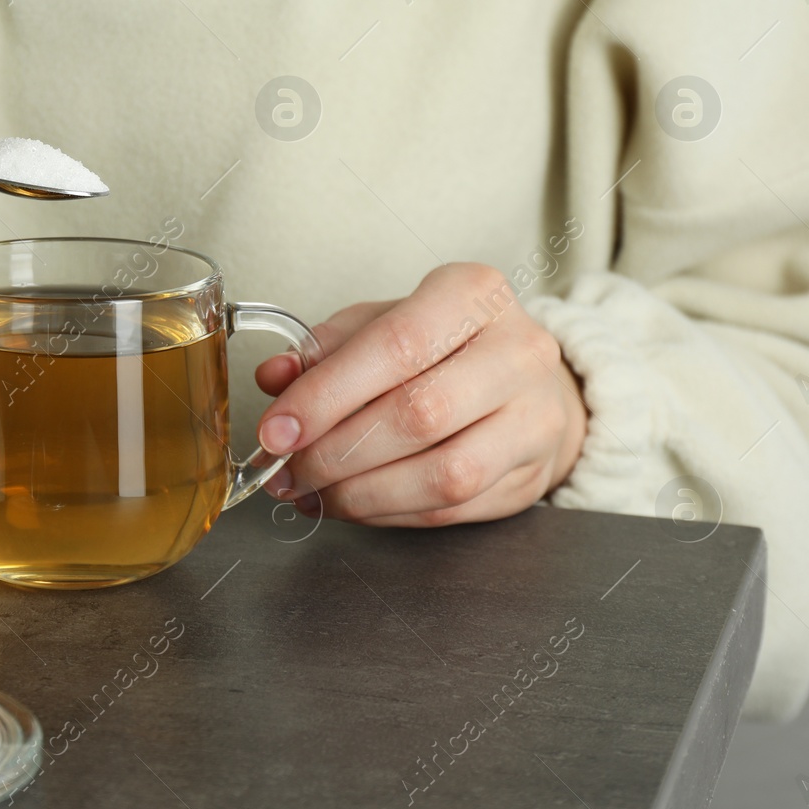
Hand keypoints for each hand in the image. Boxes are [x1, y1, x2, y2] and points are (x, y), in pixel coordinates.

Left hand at [254, 263, 587, 526]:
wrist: (531, 384)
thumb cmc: (446, 347)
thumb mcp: (383, 323)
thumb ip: (325, 348)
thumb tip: (275, 377)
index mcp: (473, 294)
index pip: (396, 345)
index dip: (326, 395)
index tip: (275, 431)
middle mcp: (517, 352)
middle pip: (418, 414)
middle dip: (334, 453)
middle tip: (285, 470)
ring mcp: (534, 418)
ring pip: (442, 475)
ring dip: (360, 494)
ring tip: (311, 492)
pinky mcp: (530, 476)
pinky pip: (450, 510)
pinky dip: (387, 513)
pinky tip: (350, 504)